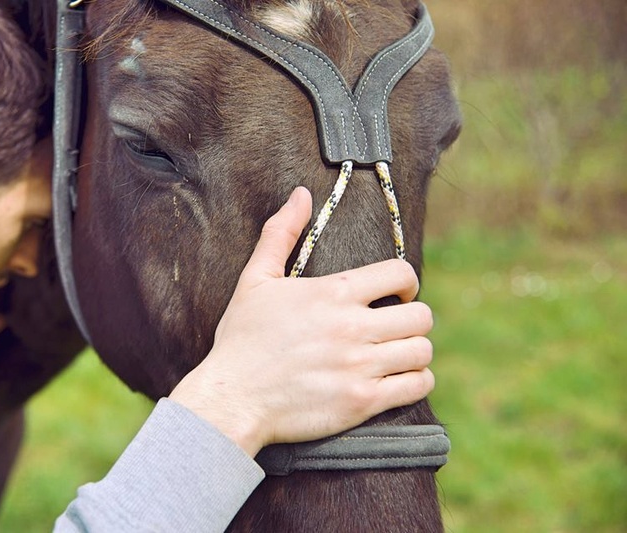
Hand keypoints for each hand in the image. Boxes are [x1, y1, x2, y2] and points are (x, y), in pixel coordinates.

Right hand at [169, 187, 434, 456]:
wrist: (231, 398)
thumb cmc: (242, 339)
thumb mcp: (255, 279)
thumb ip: (281, 233)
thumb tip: (301, 194)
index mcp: (333, 293)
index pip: (401, 273)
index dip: (406, 282)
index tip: (396, 294)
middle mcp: (352, 327)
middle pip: (421, 316)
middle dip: (413, 318)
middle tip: (395, 327)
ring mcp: (358, 366)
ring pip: (421, 351)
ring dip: (413, 351)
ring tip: (396, 355)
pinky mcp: (361, 401)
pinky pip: (416, 386)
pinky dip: (414, 382)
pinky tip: (397, 380)